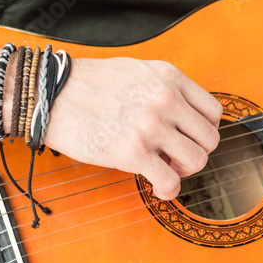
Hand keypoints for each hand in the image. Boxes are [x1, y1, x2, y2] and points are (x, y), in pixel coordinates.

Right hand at [42, 57, 221, 199]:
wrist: (49, 94)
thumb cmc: (88, 85)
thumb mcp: (137, 71)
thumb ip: (166, 90)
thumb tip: (186, 118)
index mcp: (169, 78)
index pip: (213, 112)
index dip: (203, 131)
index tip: (186, 138)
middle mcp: (165, 99)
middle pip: (210, 139)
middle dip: (195, 153)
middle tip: (174, 157)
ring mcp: (150, 126)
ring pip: (197, 161)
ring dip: (183, 171)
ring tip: (164, 169)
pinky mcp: (132, 152)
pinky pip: (171, 181)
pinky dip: (168, 190)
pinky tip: (157, 187)